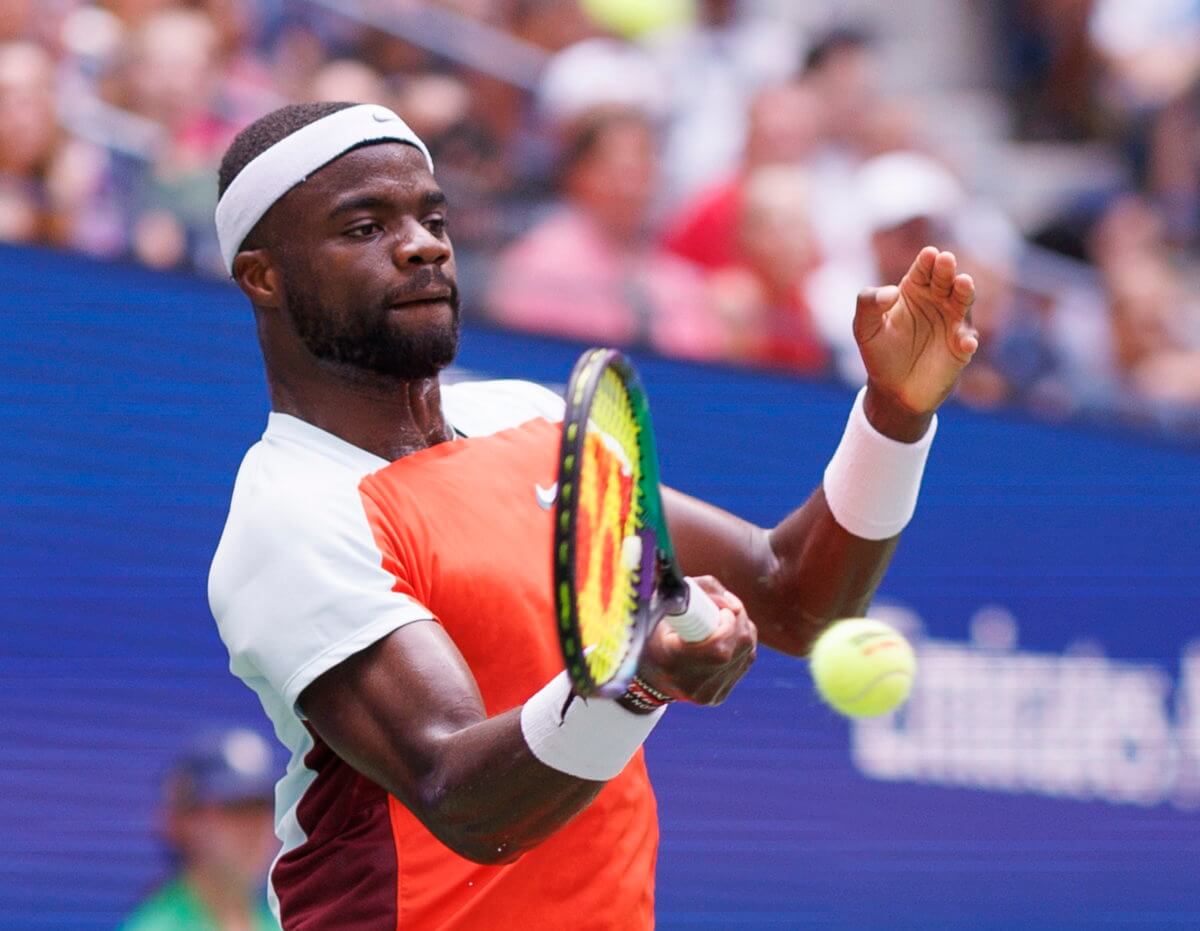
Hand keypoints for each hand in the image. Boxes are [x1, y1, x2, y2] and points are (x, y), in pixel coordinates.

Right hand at [635, 576, 756, 705]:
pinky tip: (727, 636)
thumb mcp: (662, 607)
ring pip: (747, 652)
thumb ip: (695, 591)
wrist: (645, 676)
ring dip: (742, 629)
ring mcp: (707, 694)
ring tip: (724, 619)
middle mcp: (693, 684)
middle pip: (740, 647)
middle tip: (725, 607)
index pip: (718, 648)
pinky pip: (744, 662)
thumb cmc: (652, 634)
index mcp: (673, 662)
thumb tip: (728, 600)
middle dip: (739, 620)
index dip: (728, 624)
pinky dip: (741, 644)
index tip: (720, 608)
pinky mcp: (717, 696)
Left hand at [855, 247, 978, 420]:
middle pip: (944, 279)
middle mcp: (937, 300)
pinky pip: (967, 339)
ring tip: (964, 283)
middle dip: (946, 269)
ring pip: (962, 301)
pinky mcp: (962, 347)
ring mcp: (953, 321)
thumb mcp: (864, 328)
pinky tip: (964, 342)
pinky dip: (967, 339)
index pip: (922, 269)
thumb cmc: (879, 352)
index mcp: (914, 289)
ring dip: (965, 292)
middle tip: (945, 260)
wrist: (893, 389)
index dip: (926, 261)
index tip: (929, 254)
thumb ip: (868, 304)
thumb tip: (891, 292)